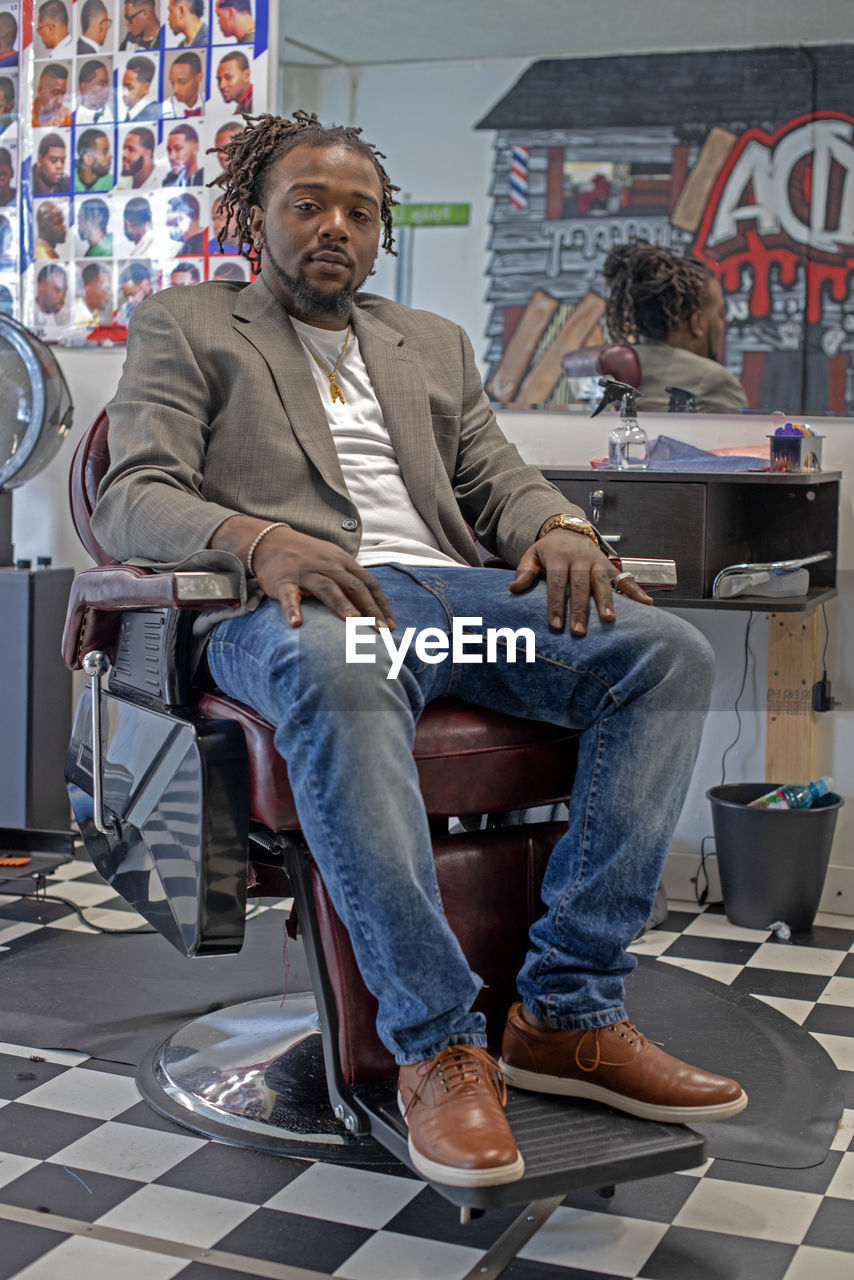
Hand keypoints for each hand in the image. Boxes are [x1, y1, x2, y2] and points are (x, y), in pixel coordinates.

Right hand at [252, 526, 394, 629]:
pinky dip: (292, 609)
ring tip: (355, 624)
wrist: (270, 541)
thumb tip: (373, 606)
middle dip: (370, 609)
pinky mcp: (283, 581)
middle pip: (353, 586)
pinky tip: (296, 624)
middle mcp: (328, 565)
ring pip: (328, 588)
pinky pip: (289, 596)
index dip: (381, 604)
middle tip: (381, 631)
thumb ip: (350, 580)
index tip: (391, 625)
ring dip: (342, 606)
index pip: (368, 583)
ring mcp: (306, 572)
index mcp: (343, 562)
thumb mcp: (333, 561)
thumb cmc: (307, 557)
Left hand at [509, 529, 652, 634]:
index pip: (557, 584)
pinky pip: (625, 579)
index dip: (556, 605)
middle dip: (579, 610)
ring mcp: (598, 563)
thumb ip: (524, 572)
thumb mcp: (532, 555)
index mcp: (559, 557)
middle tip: (578, 631)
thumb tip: (514, 589)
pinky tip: (647, 604)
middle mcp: (580, 559)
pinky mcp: (611, 567)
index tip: (555, 625)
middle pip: (580, 586)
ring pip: (602, 583)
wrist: (569, 530)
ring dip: (606, 602)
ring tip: (609, 620)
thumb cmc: (549, 550)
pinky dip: (636, 591)